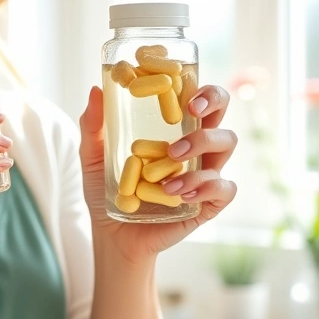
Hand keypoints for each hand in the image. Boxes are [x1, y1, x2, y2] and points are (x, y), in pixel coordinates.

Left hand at [78, 84, 237, 265]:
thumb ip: (92, 125)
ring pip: (226, 144)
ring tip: (172, 157)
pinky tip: (180, 191)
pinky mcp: (207, 203)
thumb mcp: (92, 157)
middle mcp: (195, 148)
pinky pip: (223, 188)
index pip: (197, 97)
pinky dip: (205, 185)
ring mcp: (204, 173)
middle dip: (213, 102)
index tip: (181, 82)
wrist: (112, 237)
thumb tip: (95, 89)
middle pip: (221, 112)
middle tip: (191, 109)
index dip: (198, 84)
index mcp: (173, 130)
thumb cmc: (106, 191)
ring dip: (201, 144)